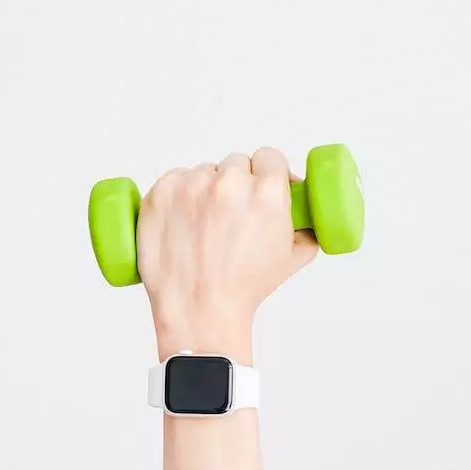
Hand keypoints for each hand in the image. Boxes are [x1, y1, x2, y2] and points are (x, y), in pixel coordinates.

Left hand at [136, 148, 318, 361]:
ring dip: (206, 189)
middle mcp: (230, 183)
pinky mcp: (161, 194)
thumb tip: (309, 222)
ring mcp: (192, 187)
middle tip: (232, 214)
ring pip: (204, 173)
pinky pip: (174, 179)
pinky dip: (178, 194)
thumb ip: (307, 233)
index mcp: (267, 192)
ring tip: (204, 224)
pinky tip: (182, 218)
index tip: (260, 184)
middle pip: (236, 164)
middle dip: (237, 184)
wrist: (199, 312)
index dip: (266, 172)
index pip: (269, 157)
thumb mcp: (291, 261)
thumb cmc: (243, 291)